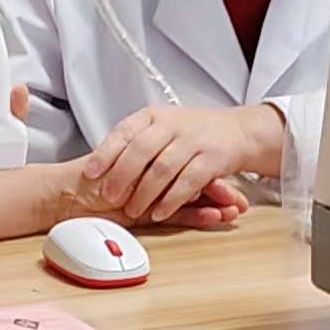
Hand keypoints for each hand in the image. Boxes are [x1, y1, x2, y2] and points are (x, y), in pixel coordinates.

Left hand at [80, 103, 282, 224]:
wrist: (239, 130)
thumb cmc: (194, 133)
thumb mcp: (162, 127)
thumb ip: (135, 141)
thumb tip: (98, 163)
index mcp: (154, 116)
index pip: (124, 132)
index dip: (105, 153)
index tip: (90, 172)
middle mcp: (172, 125)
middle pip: (140, 150)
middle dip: (121, 176)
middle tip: (108, 196)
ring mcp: (193, 141)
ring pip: (162, 168)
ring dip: (144, 193)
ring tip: (132, 210)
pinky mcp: (212, 159)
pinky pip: (187, 182)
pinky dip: (171, 200)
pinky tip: (159, 213)